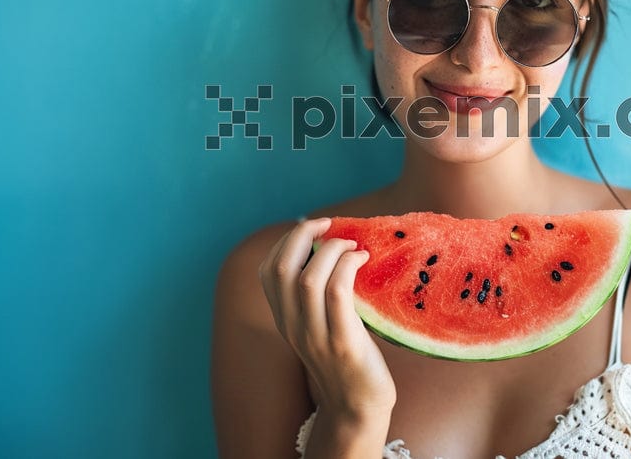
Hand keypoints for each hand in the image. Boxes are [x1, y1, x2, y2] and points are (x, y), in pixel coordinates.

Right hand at [258, 217, 396, 421]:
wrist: (358, 405)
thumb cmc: (348, 358)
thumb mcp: (320, 325)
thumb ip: (317, 297)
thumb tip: (333, 252)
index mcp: (284, 319)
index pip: (268, 271)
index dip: (286, 241)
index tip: (313, 228)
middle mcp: (292, 326)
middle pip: (281, 269)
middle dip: (302, 235)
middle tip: (328, 224)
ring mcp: (315, 336)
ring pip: (308, 279)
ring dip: (331, 250)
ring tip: (352, 244)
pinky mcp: (343, 342)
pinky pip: (337, 294)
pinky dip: (347, 267)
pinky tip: (363, 259)